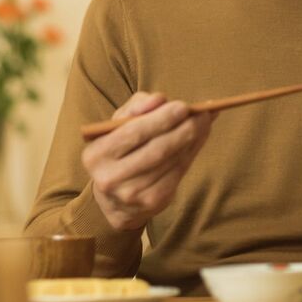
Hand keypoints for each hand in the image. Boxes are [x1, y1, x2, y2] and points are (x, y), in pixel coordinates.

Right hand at [82, 92, 213, 230]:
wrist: (114, 197)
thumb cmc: (120, 148)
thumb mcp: (119, 124)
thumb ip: (137, 106)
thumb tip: (160, 99)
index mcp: (96, 155)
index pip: (133, 133)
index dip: (161, 119)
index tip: (183, 106)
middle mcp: (110, 178)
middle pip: (156, 150)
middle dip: (183, 129)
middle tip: (202, 114)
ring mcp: (132, 194)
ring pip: (171, 161)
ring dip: (193, 140)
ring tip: (205, 122)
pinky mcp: (152, 202)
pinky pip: (178, 173)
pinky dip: (191, 153)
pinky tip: (198, 139)